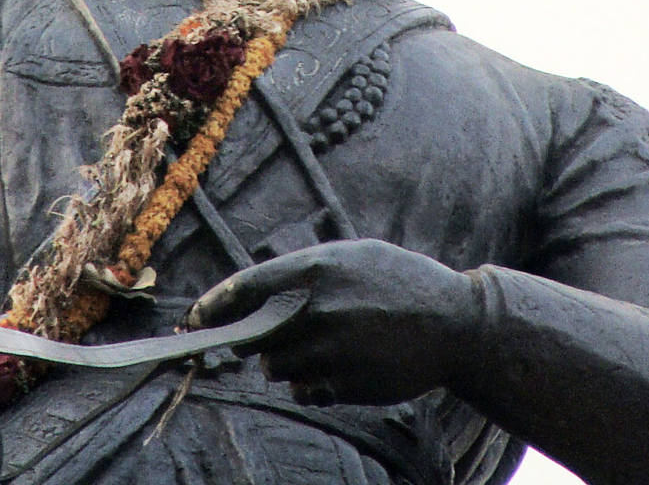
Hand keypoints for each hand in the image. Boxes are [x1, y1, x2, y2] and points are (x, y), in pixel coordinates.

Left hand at [187, 239, 481, 407]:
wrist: (455, 323)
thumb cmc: (399, 282)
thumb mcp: (352, 256)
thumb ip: (304, 275)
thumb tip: (256, 299)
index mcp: (315, 270)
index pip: (244, 290)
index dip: (212, 306)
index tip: (193, 319)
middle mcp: (316, 311)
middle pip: (252, 336)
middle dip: (250, 338)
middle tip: (258, 337)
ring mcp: (331, 352)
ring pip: (276, 368)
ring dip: (282, 362)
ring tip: (317, 346)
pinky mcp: (345, 386)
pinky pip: (306, 391)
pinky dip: (311, 383)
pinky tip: (340, 366)